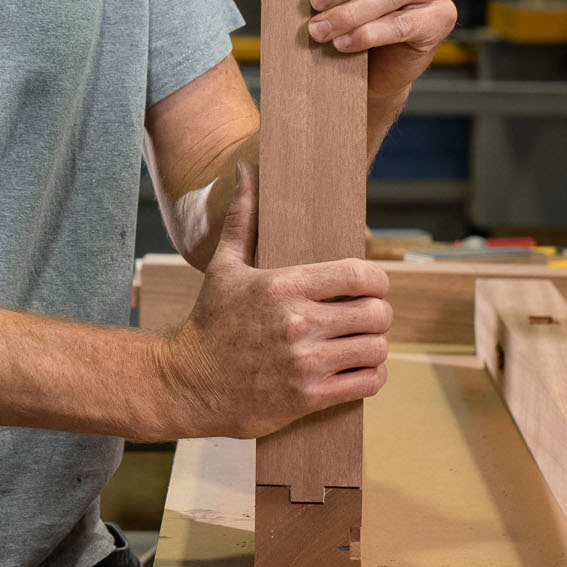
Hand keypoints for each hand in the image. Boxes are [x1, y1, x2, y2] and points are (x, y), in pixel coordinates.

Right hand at [157, 165, 390, 439]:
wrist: (187, 384)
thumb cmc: (209, 322)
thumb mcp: (224, 266)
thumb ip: (242, 218)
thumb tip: (245, 169)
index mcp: (285, 285)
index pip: (361, 275)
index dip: (378, 281)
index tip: (372, 287)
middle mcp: (299, 322)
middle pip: (376, 313)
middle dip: (378, 314)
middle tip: (368, 317)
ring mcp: (305, 362)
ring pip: (376, 348)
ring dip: (375, 346)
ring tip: (363, 343)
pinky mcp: (308, 396)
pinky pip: (367, 383)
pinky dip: (371, 376)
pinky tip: (358, 369)